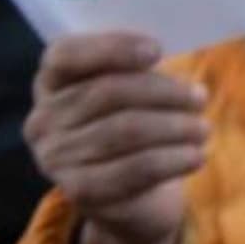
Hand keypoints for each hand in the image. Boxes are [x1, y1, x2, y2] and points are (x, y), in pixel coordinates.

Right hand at [26, 32, 206, 243]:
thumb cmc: (132, 125)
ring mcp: (54, 158)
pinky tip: (196, 156)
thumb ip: (136, 69)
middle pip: (107, 92)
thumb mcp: (130, 92)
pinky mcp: (79, 191)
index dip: (111, 48)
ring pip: (124, 130)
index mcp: (50, 83)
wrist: (130, 195)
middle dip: (163, 92)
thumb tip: (160, 55)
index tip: (157, 50)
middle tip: (200, 98)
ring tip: (203, 129)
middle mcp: (42, 120)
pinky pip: (134, 169)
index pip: (65, 55)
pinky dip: (172, 159)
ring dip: (175, 127)